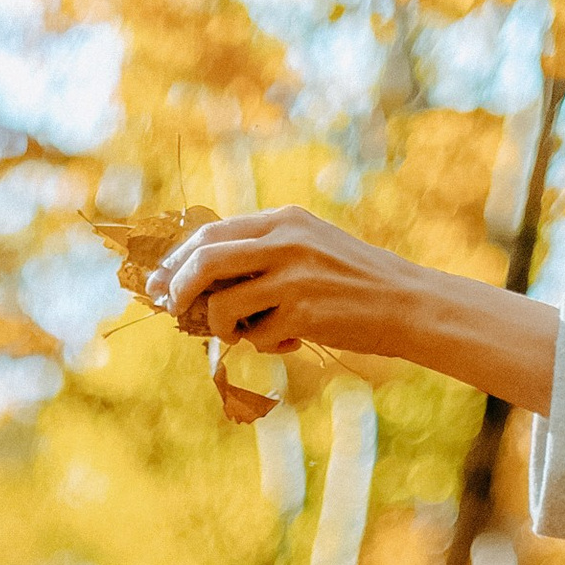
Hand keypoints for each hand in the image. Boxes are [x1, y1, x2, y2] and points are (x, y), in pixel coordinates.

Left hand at [156, 209, 558, 416]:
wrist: (406, 302)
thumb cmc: (352, 282)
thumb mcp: (308, 249)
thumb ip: (261, 255)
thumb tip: (198, 283)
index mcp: (282, 220)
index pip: (210, 233)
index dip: (176, 261)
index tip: (159, 284)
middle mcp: (283, 240)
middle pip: (203, 260)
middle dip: (177, 289)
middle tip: (173, 311)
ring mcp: (292, 276)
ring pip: (220, 304)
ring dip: (221, 327)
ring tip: (247, 332)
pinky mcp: (301, 311)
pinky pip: (254, 336)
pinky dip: (261, 344)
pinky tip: (289, 340)